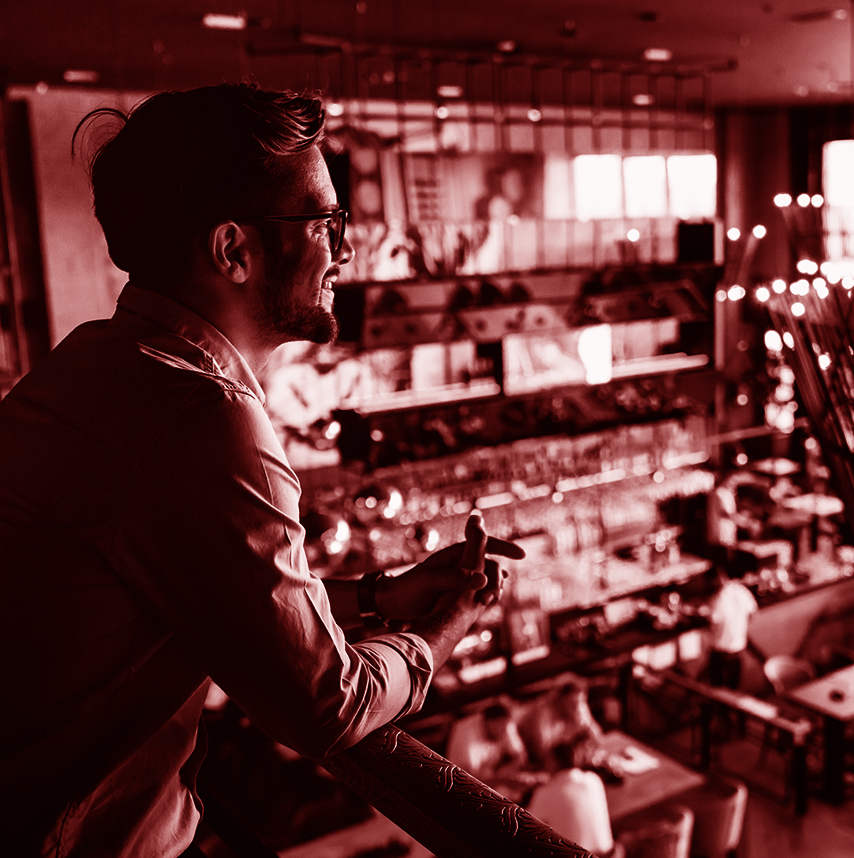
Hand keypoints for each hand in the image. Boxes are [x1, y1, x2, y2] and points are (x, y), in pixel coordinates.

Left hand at [376, 511, 523, 621]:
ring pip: (486, 576)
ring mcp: (458, 576)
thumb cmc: (409, 589)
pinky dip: (486, 594)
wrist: (392, 603)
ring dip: (493, 587)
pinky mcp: (455, 591)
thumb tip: (484, 578)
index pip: (485, 543)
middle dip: (497, 577)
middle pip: (489, 562)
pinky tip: (487, 604)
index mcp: (454, 553)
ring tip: (490, 601)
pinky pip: (478, 588)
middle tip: (495, 596)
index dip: (505, 548)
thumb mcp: (432, 581)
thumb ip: (456, 577)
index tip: (522, 555)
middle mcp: (458, 562)